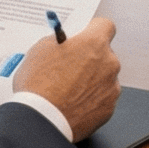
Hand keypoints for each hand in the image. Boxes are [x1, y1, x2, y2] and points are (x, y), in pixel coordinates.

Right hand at [15, 17, 121, 140]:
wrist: (40, 121)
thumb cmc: (37, 85)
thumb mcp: (40, 50)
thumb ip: (60, 41)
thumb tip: (65, 41)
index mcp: (94, 43)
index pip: (105, 25)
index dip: (93, 29)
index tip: (85, 35)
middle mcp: (109, 63)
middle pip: (104, 54)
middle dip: (90, 58)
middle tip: (70, 66)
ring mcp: (111, 87)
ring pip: (104, 77)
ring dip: (91, 80)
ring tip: (68, 90)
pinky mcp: (109, 108)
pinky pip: (102, 98)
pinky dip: (91, 100)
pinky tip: (73, 104)